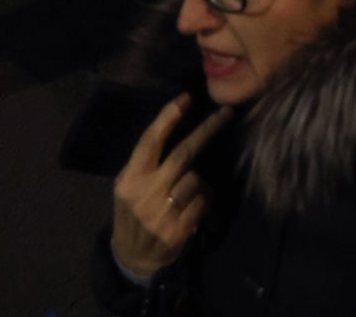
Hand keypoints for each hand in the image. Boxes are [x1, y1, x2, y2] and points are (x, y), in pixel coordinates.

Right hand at [109, 95, 234, 280]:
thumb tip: (173, 129)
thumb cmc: (133, 213)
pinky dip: (202, 200)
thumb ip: (146, 164)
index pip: (150, 142)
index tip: (185, 98)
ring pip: (197, 178)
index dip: (167, 118)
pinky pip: (203, 201)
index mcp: (130, 179)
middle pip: (183, 153)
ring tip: (186, 194)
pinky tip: (190, 210)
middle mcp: (144, 193)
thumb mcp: (128, 187)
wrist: (132, 257)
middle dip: (207, 130)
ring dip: (199, 182)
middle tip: (227, 113)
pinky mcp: (178, 230)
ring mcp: (161, 213)